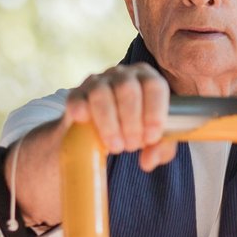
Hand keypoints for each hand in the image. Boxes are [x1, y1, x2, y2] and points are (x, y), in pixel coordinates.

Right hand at [63, 64, 178, 171]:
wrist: (99, 134)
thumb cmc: (134, 131)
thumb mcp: (153, 140)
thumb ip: (160, 149)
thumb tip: (148, 161)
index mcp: (147, 78)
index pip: (154, 86)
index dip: (154, 113)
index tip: (151, 138)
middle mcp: (122, 75)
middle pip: (127, 89)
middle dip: (131, 123)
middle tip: (131, 146)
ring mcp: (97, 82)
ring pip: (101, 94)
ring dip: (109, 124)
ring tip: (115, 146)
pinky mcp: (76, 94)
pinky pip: (77, 100)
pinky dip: (83, 115)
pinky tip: (90, 130)